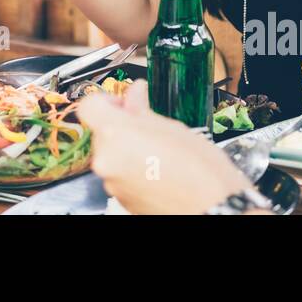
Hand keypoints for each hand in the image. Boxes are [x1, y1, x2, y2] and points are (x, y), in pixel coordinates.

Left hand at [77, 81, 252, 214]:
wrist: (212, 208)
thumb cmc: (199, 170)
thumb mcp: (171, 127)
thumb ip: (142, 109)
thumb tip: (134, 94)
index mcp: (115, 134)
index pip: (89, 106)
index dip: (106, 100)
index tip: (124, 103)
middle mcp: (107, 160)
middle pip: (102, 132)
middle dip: (122, 127)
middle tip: (149, 127)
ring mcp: (112, 183)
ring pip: (112, 154)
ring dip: (129, 149)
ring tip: (160, 152)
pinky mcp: (121, 199)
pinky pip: (121, 174)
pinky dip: (133, 169)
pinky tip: (158, 170)